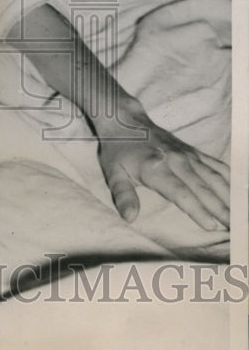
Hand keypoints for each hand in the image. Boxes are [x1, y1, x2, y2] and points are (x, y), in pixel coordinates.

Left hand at [95, 102, 229, 230]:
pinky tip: (238, 192)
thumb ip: (123, 196)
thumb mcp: (113, 174)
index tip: (211, 225)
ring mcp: (188, 155)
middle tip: (235, 227)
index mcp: (156, 169)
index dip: (197, 210)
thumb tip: (130, 217)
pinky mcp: (193, 152)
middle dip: (220, 209)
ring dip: (229, 196)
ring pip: (214, 177)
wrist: (126, 121)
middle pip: (203, 188)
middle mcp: (176, 161)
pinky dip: (229, 178)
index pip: (180, 193)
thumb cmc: (118, 151)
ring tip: (240, 215)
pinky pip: (215, 165)